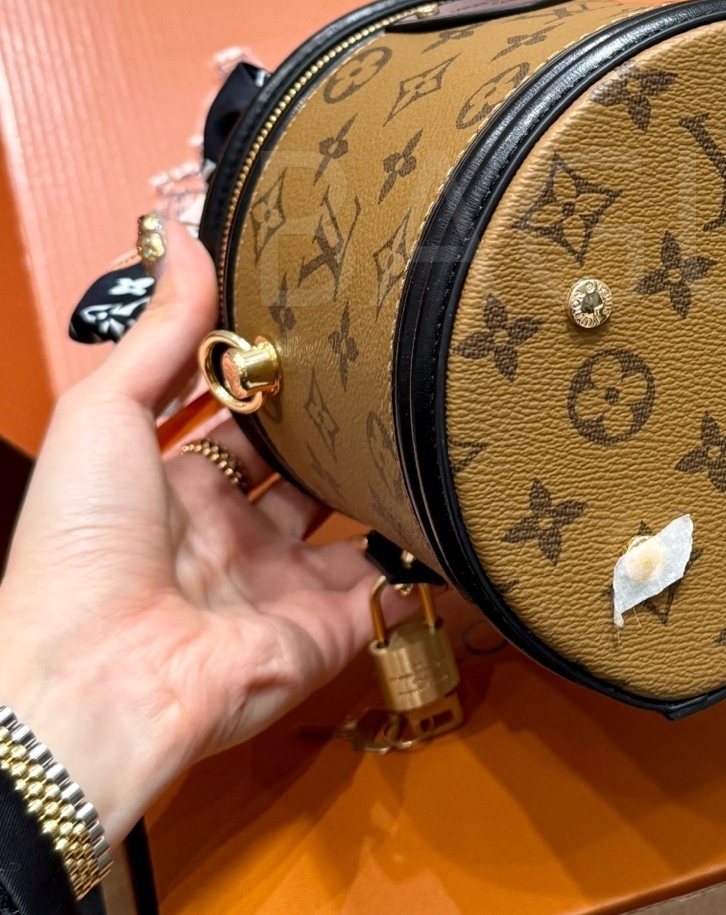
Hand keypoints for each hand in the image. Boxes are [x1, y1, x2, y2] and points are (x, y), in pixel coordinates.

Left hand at [0, 219, 378, 841]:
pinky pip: (390, 585)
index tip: (319, 325)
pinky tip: (460, 500)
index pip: (236, 418)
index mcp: (168, 487)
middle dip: (343, 424)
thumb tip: (185, 235)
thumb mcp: (102, 413)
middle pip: (304, 468)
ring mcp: (279, 585)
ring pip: (354, 521)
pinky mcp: (325, 629)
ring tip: (437, 416)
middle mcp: (227, 537)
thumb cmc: (75, 551)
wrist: (96, 678)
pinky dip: (426, 552)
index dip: (275, 375)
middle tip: (391, 363)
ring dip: (390, 480)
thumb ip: (162, 330)